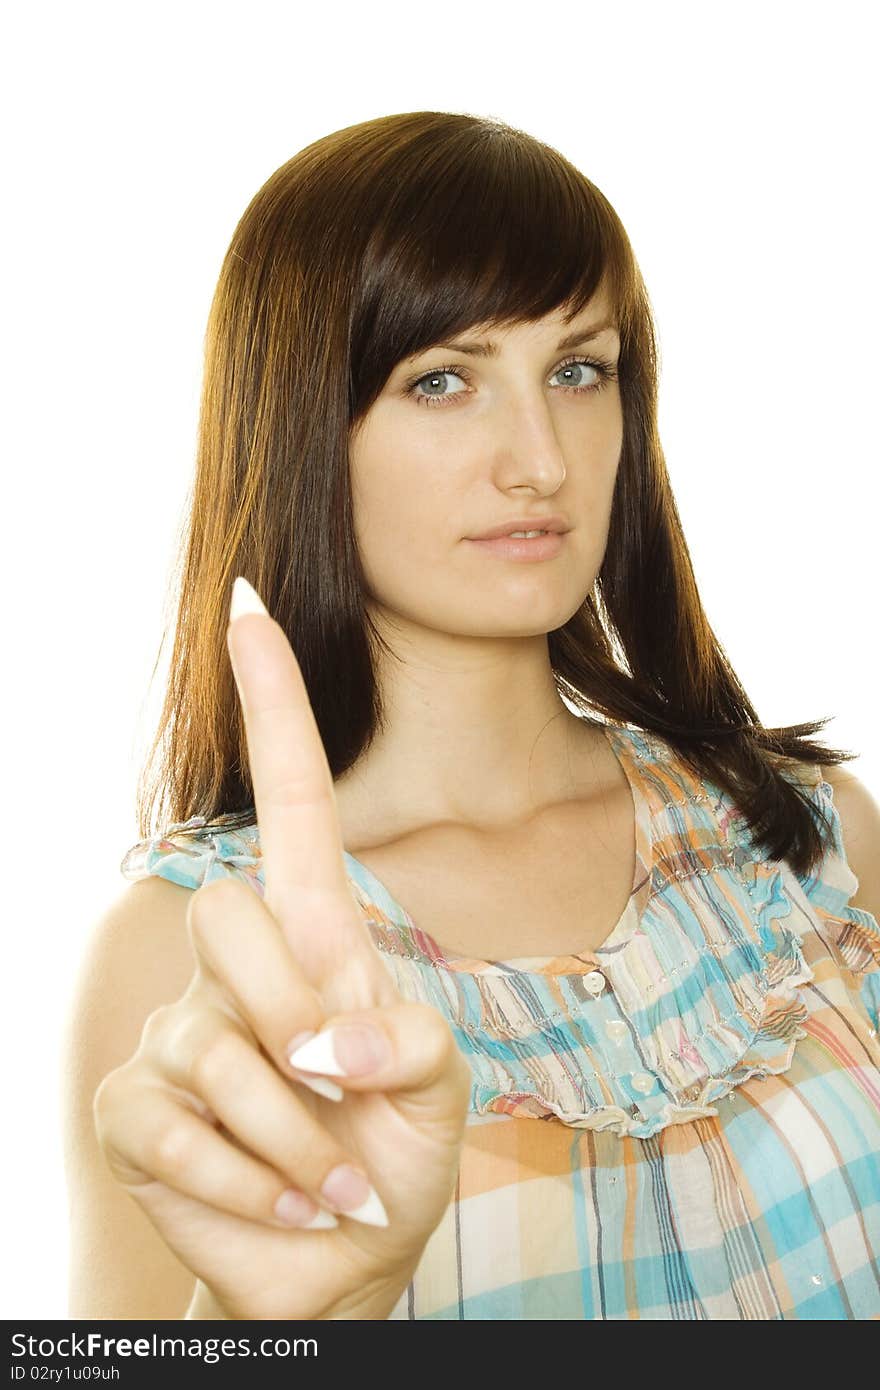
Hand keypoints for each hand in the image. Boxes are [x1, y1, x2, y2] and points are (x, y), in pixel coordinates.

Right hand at [94, 577, 471, 1319]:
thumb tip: (328, 1044)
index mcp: (319, 934)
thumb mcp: (441, 1088)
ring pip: (207, 1038)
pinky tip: (282, 1202)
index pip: (294, 798)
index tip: (250, 606)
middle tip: (339, 1093)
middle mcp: (241, 965)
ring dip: (287, 1132)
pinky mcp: (135, 1108)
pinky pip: (168, 1124)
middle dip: (291, 1010)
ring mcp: (178, 1032)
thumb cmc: (394, 1150)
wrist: (343, 1258)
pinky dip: (244, 1183)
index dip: (275, 704)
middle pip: (229, 914)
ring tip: (330, 1176)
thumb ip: (410, 1046)